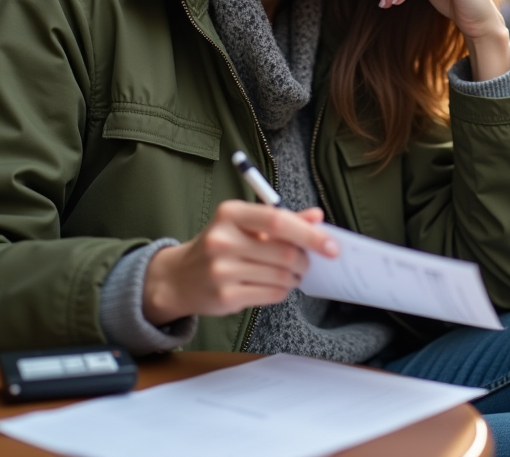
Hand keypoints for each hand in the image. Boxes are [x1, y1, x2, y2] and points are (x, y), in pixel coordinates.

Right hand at [141, 201, 337, 325]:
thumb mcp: (244, 225)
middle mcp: (222, 240)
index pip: (278, 221)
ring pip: (282, 276)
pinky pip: (272, 294)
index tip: (331, 245)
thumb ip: (282, 219)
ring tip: (289, 273)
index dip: (310, 234)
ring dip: (294, 277)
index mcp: (230, 214)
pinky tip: (273, 285)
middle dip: (304, 260)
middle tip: (305, 262)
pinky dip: (282, 290)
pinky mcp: (225, 296)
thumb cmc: (218, 246)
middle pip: (285, 253)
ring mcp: (222, 270)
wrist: (178, 278)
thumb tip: (317, 217)